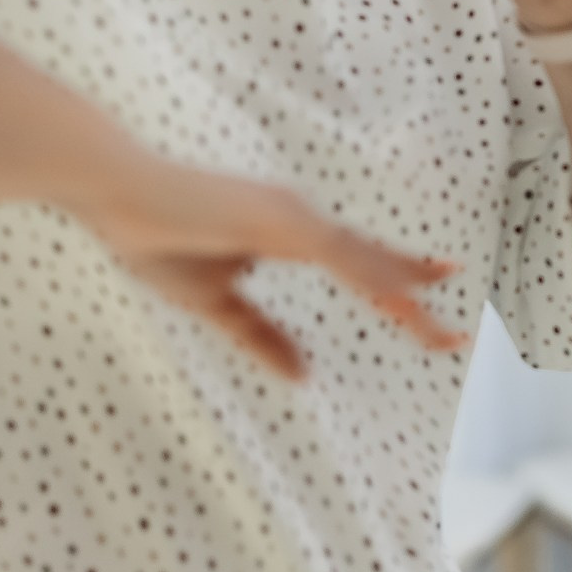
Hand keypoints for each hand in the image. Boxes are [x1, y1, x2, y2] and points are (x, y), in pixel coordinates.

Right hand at [65, 153, 466, 377]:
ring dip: (401, 295)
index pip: (357, 268)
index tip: (436, 318)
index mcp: (290, 236)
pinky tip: (398, 297)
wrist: (113, 196)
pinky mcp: (275, 217)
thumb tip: (302, 375)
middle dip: (414, 302)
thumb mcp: (216, 304)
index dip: (397, 291)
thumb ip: (261, 336)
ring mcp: (291, 214)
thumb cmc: (156, 237)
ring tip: (438, 334)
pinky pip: (335, 253)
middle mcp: (301, 220)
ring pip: (362, 261)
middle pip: (371, 266)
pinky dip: (370, 276)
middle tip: (457, 342)